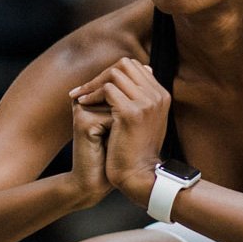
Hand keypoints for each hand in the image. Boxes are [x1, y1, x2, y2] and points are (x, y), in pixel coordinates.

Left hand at [69, 58, 170, 202]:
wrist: (138, 176)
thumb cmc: (134, 152)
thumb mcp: (140, 122)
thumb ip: (136, 101)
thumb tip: (120, 84)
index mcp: (161, 95)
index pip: (135, 67)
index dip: (111, 73)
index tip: (94, 86)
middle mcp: (157, 95)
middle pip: (126, 65)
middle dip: (101, 75)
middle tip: (83, 89)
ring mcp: (146, 103)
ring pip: (115, 73)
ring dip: (94, 83)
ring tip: (80, 96)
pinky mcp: (131, 113)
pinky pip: (108, 89)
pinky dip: (92, 94)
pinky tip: (82, 104)